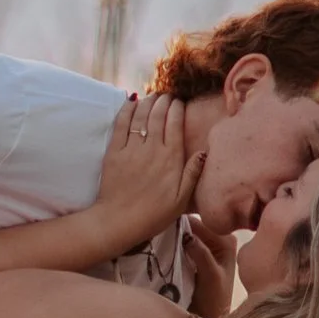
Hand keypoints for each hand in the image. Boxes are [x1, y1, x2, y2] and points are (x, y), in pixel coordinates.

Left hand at [92, 93, 201, 256]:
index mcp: (171, 159)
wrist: (119, 221)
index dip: (177, 108)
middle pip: (158, 115)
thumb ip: (193, 173)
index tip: (179, 102)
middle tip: (166, 96)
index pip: (175, 123)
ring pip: (140, 116)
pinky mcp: (114, 152)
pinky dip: (126, 110)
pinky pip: (121, 124)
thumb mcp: (181, 199)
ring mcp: (131, 149)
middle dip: (163, 100)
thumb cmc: (154, 214)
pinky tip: (131, 102)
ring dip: (147, 102)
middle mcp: (152, 149)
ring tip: (152, 96)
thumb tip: (205, 151)